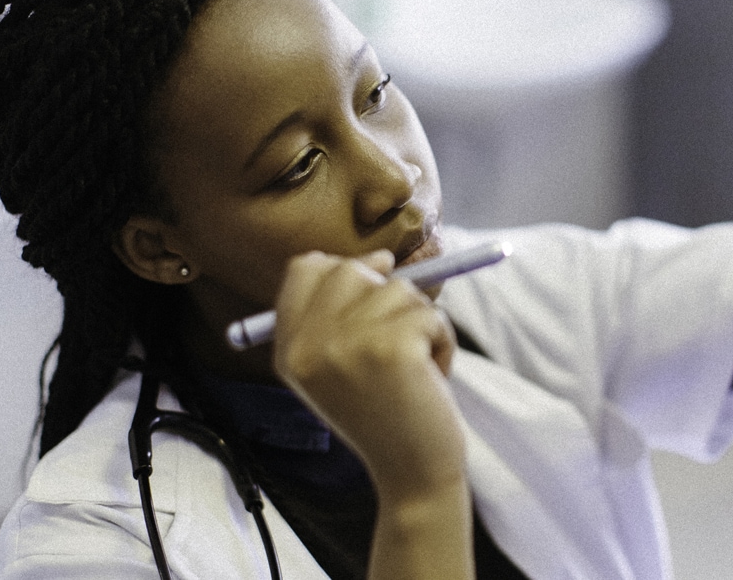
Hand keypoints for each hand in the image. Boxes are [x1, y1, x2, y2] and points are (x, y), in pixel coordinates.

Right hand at [271, 250, 463, 501]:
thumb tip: (381, 257)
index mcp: (289, 349)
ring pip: (400, 290)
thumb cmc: (387, 415)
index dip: (346, 272)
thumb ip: (345, 311)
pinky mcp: (391, 348)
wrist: (411, 475)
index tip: (372, 305)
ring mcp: (346, 345)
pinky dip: (443, 343)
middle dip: (389, 297)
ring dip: (421, 325)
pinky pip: (432, 314)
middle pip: (352, 269)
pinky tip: (430, 380)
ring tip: (414, 371)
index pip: (306, 268)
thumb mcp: (344, 365)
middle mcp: (308, 345)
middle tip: (398, 344)